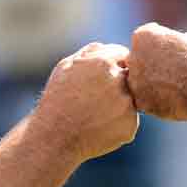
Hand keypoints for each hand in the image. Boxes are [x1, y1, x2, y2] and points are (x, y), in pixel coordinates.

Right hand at [34, 42, 138, 160]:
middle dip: (119, 83)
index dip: (115, 65)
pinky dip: (118, 122)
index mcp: (104, 62)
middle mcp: (119, 81)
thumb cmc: (57, 100)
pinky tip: (99, 127)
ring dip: (119, 103)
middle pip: (131, 76)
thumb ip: (90, 53)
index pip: (124, 55)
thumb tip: (107, 48)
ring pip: (132, 98)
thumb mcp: (66, 68)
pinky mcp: (131, 125)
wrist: (55, 138)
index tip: (104, 77)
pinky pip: (130, 119)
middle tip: (99, 97)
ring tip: (95, 113)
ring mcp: (127, 105)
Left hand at [127, 23, 186, 121]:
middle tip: (173, 74)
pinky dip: (154, 102)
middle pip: (137, 61)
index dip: (160, 48)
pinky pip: (144, 100)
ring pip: (139, 82)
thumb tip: (175, 42)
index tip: (175, 56)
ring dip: (151, 85)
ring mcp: (133, 80)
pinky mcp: (138, 101)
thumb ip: (174, 40)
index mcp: (143, 36)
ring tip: (174, 88)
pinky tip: (171, 100)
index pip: (144, 41)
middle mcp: (132, 56)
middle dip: (150, 66)